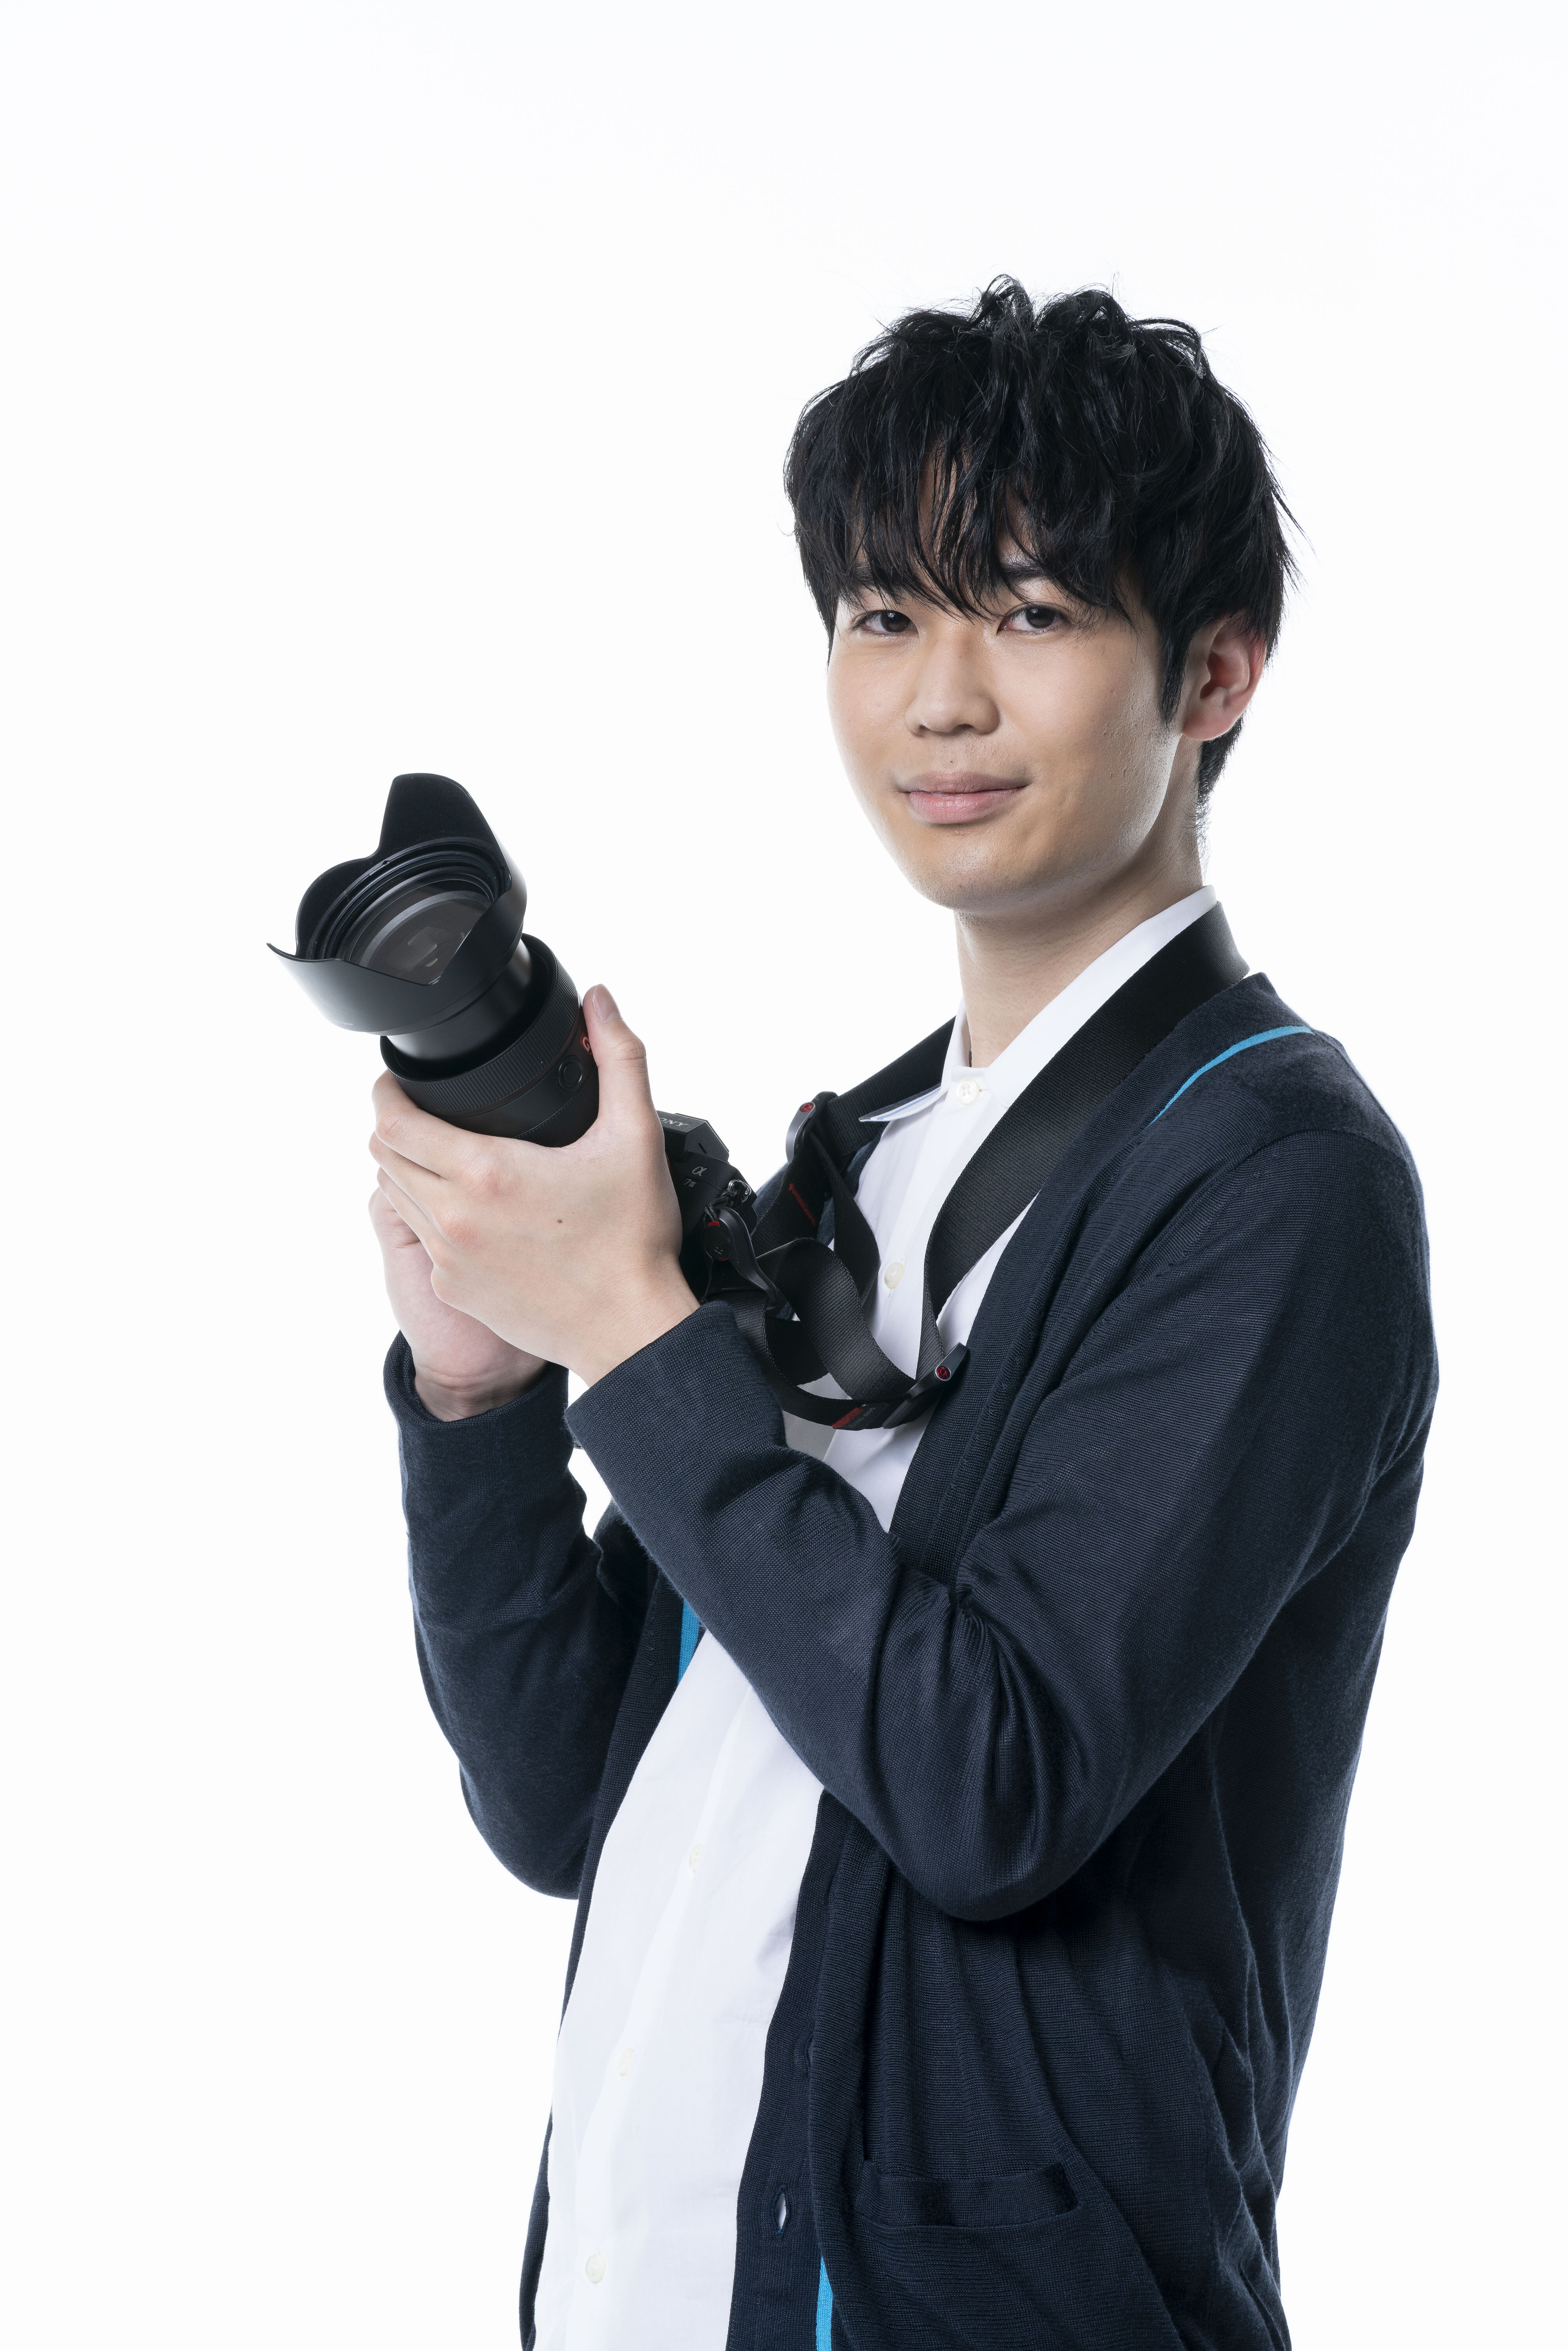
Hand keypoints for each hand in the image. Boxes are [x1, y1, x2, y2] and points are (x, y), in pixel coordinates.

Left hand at [368, 984, 697, 1387]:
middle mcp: (454, 1216)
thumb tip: (600, 1001)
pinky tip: (470, 1210)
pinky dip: (433, 1218)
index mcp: (485, 1172)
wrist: (630, 1329)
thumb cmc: (631, 1241)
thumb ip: (618, 1058)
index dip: (386, 1092)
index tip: (398, 1080)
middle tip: (420, 1110)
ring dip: (408, 1171)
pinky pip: (422, 1241)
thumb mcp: (636, 1135)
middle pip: (383, 1156)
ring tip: (442, 1154)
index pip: (393, 1121)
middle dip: (393, 1126)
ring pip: (397, 1198)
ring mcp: (448, 1259)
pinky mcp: (455, 1291)